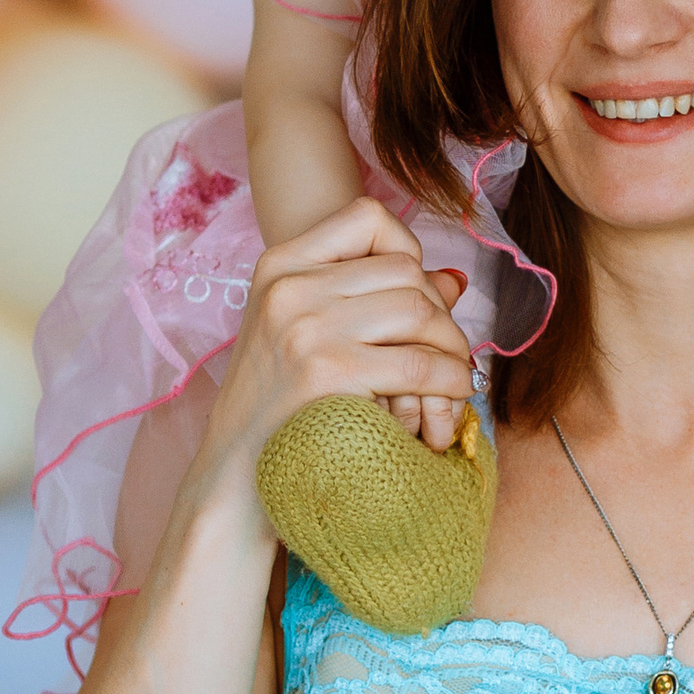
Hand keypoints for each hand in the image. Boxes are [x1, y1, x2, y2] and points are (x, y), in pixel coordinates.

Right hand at [201, 200, 476, 498]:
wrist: (236, 474)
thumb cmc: (279, 406)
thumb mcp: (310, 334)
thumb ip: (376, 299)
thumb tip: (454, 280)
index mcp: (279, 265)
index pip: (368, 218)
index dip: (408, 249)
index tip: (414, 293)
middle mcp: (290, 287)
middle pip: (406, 272)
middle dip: (441, 313)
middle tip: (447, 351)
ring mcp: (308, 328)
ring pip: (422, 312)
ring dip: (454, 348)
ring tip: (456, 377)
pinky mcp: (331, 373)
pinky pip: (422, 364)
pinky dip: (452, 381)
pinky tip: (454, 396)